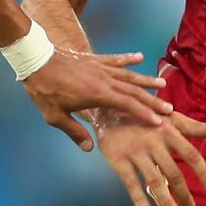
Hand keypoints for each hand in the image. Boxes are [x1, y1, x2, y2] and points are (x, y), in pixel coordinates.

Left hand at [21, 49, 169, 149]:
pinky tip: (140, 58)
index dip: (144, 114)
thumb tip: (90, 148)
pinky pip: (115, 59)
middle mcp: (104, 80)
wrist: (35, 60)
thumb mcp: (55, 117)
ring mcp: (100, 67)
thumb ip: (74, 131)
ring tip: (162, 84)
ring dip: (145, 81)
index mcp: (97, 95)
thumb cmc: (44, 91)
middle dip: (152, 100)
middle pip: (133, 91)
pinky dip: (128, 58)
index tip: (159, 121)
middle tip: (170, 108)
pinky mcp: (94, 59)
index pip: (127, 106)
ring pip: (128, 75)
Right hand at [98, 110, 205, 205]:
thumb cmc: (145, 115)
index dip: (204, 172)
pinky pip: (130, 183)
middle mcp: (153, 142)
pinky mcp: (118, 159)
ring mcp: (135, 151)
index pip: (191, 154)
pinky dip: (139, 199)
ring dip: (167, 202)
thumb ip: (195, 127)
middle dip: (184, 194)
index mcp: (169, 131)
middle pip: (174, 173)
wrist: (107, 108)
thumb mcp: (170, 118)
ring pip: (155, 181)